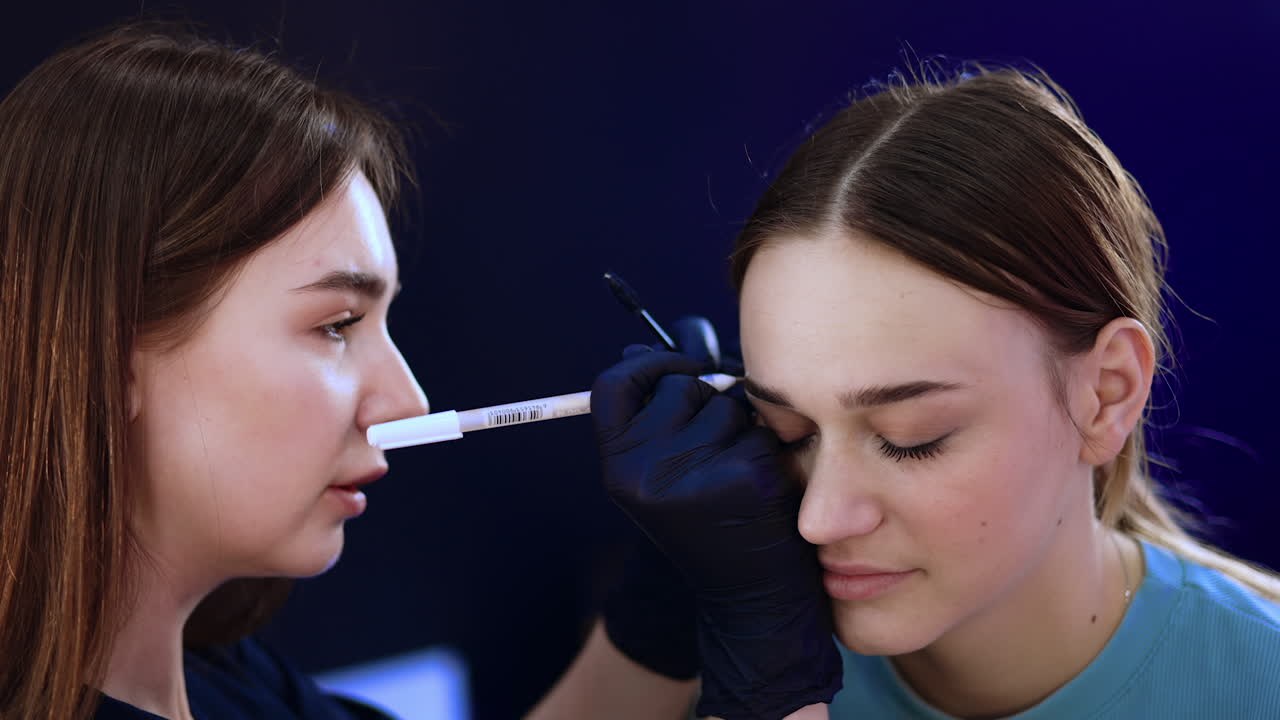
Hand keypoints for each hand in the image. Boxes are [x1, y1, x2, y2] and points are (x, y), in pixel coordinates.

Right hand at [600, 316, 728, 681]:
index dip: (647, 365)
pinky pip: (762, 429)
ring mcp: (694, 474)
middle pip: (682, 386)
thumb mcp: (662, 471)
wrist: (749, 599)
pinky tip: (762, 488)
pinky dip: (768, 450)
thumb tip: (639, 345)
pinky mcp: (744, 477)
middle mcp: (644, 470)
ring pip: (728, 405)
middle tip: (714, 455)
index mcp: (617, 466)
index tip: (676, 369)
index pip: (614, 384)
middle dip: (706, 404)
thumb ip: (652, 411)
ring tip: (735, 477)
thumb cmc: (710, 520)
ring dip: (740, 429)